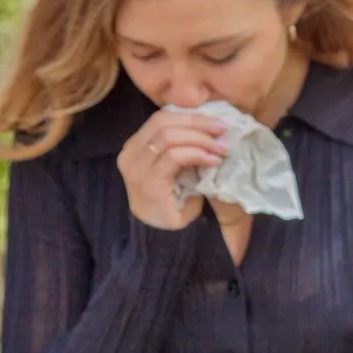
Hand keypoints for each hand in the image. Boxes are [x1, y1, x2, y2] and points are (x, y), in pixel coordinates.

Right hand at [117, 111, 229, 229]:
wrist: (164, 236)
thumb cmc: (174, 200)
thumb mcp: (179, 167)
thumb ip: (184, 146)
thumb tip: (212, 128)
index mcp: (136, 146)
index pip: (160, 118)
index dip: (189, 116)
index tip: (216, 122)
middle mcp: (130, 154)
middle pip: (163, 123)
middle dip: (197, 123)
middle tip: (222, 131)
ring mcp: (136, 168)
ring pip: (168, 137)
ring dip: (200, 139)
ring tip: (220, 148)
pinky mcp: (147, 182)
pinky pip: (173, 157)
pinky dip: (197, 155)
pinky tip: (213, 161)